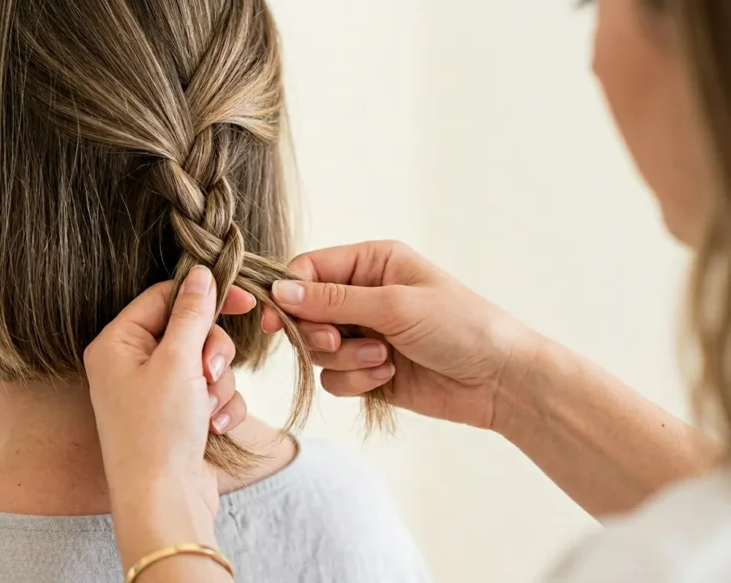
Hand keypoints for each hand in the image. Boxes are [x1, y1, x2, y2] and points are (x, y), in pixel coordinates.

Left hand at [84, 266, 253, 547]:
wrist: (164, 503)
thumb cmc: (158, 432)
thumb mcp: (177, 361)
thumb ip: (192, 313)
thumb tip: (202, 274)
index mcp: (117, 344)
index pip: (164, 297)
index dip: (204, 297)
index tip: (244, 300)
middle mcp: (131, 365)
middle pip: (190, 329)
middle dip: (212, 351)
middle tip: (209, 372)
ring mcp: (156, 393)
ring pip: (207, 362)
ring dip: (218, 383)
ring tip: (206, 410)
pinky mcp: (179, 417)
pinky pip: (212, 393)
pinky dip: (220, 407)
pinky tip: (213, 429)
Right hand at [262, 240, 538, 430]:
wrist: (499, 380)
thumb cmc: (460, 326)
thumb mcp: (394, 304)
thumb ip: (333, 300)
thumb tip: (280, 292)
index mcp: (372, 263)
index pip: (309, 270)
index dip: (288, 294)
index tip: (278, 320)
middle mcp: (363, 295)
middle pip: (305, 312)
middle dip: (318, 332)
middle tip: (335, 339)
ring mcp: (364, 334)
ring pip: (317, 349)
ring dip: (345, 358)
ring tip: (382, 358)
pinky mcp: (368, 370)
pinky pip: (334, 378)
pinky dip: (356, 380)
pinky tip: (388, 376)